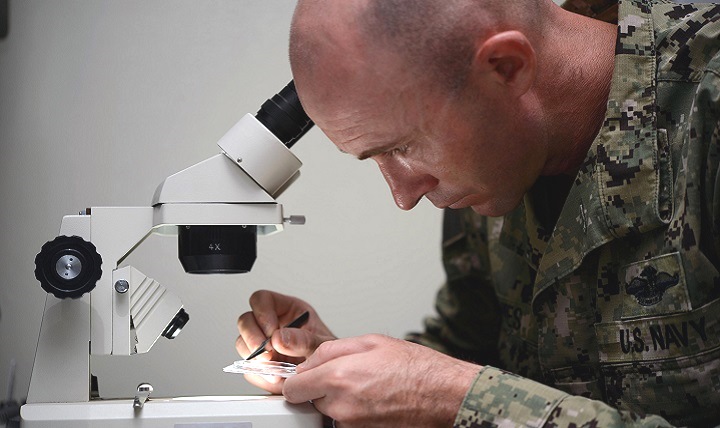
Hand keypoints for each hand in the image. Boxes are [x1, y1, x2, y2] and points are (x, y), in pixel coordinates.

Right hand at [236, 290, 335, 392]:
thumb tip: (280, 338)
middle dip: (253, 338)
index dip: (262, 314)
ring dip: (254, 358)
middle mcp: (272, 324)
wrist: (329, 376)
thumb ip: (305, 340)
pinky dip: (260, 375)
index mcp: (288, 310)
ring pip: (242, 343)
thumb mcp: (323, 344)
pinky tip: (276, 378)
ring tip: (274, 369)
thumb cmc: (328, 354)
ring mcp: (264, 345)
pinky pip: (249, 368)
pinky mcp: (261, 365)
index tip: (271, 333)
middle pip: (246, 321)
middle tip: (268, 354)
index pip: (262, 300)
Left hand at [283, 334, 480, 426]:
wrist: (444, 395)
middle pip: (311, 400)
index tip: (307, 377)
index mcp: (338, 377)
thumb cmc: (415, 367)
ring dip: (341, 402)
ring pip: (330, 413)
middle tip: (349, 377)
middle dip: (323, 389)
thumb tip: (308, 362)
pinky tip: (376, 401)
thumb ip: (330, 350)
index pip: (293, 389)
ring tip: (368, 388)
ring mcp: (352, 425)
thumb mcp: (371, 342)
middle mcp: (341, 405)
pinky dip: (356, 414)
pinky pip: (347, 423)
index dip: (298, 380)